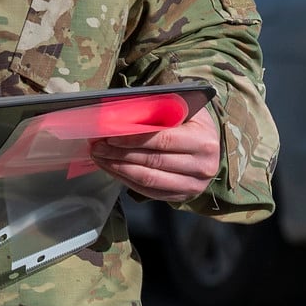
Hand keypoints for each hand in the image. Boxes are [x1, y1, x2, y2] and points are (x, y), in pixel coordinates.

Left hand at [90, 108, 221, 202]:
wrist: (207, 145)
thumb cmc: (189, 123)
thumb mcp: (181, 109)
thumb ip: (156, 109)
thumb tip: (119, 111)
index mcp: (204, 141)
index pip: (163, 140)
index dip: (134, 139)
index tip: (110, 136)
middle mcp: (203, 166)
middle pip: (153, 161)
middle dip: (120, 153)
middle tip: (97, 146)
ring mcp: (193, 184)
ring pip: (148, 179)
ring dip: (118, 167)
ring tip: (99, 157)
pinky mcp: (181, 196)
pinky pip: (148, 190)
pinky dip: (125, 179)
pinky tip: (110, 167)